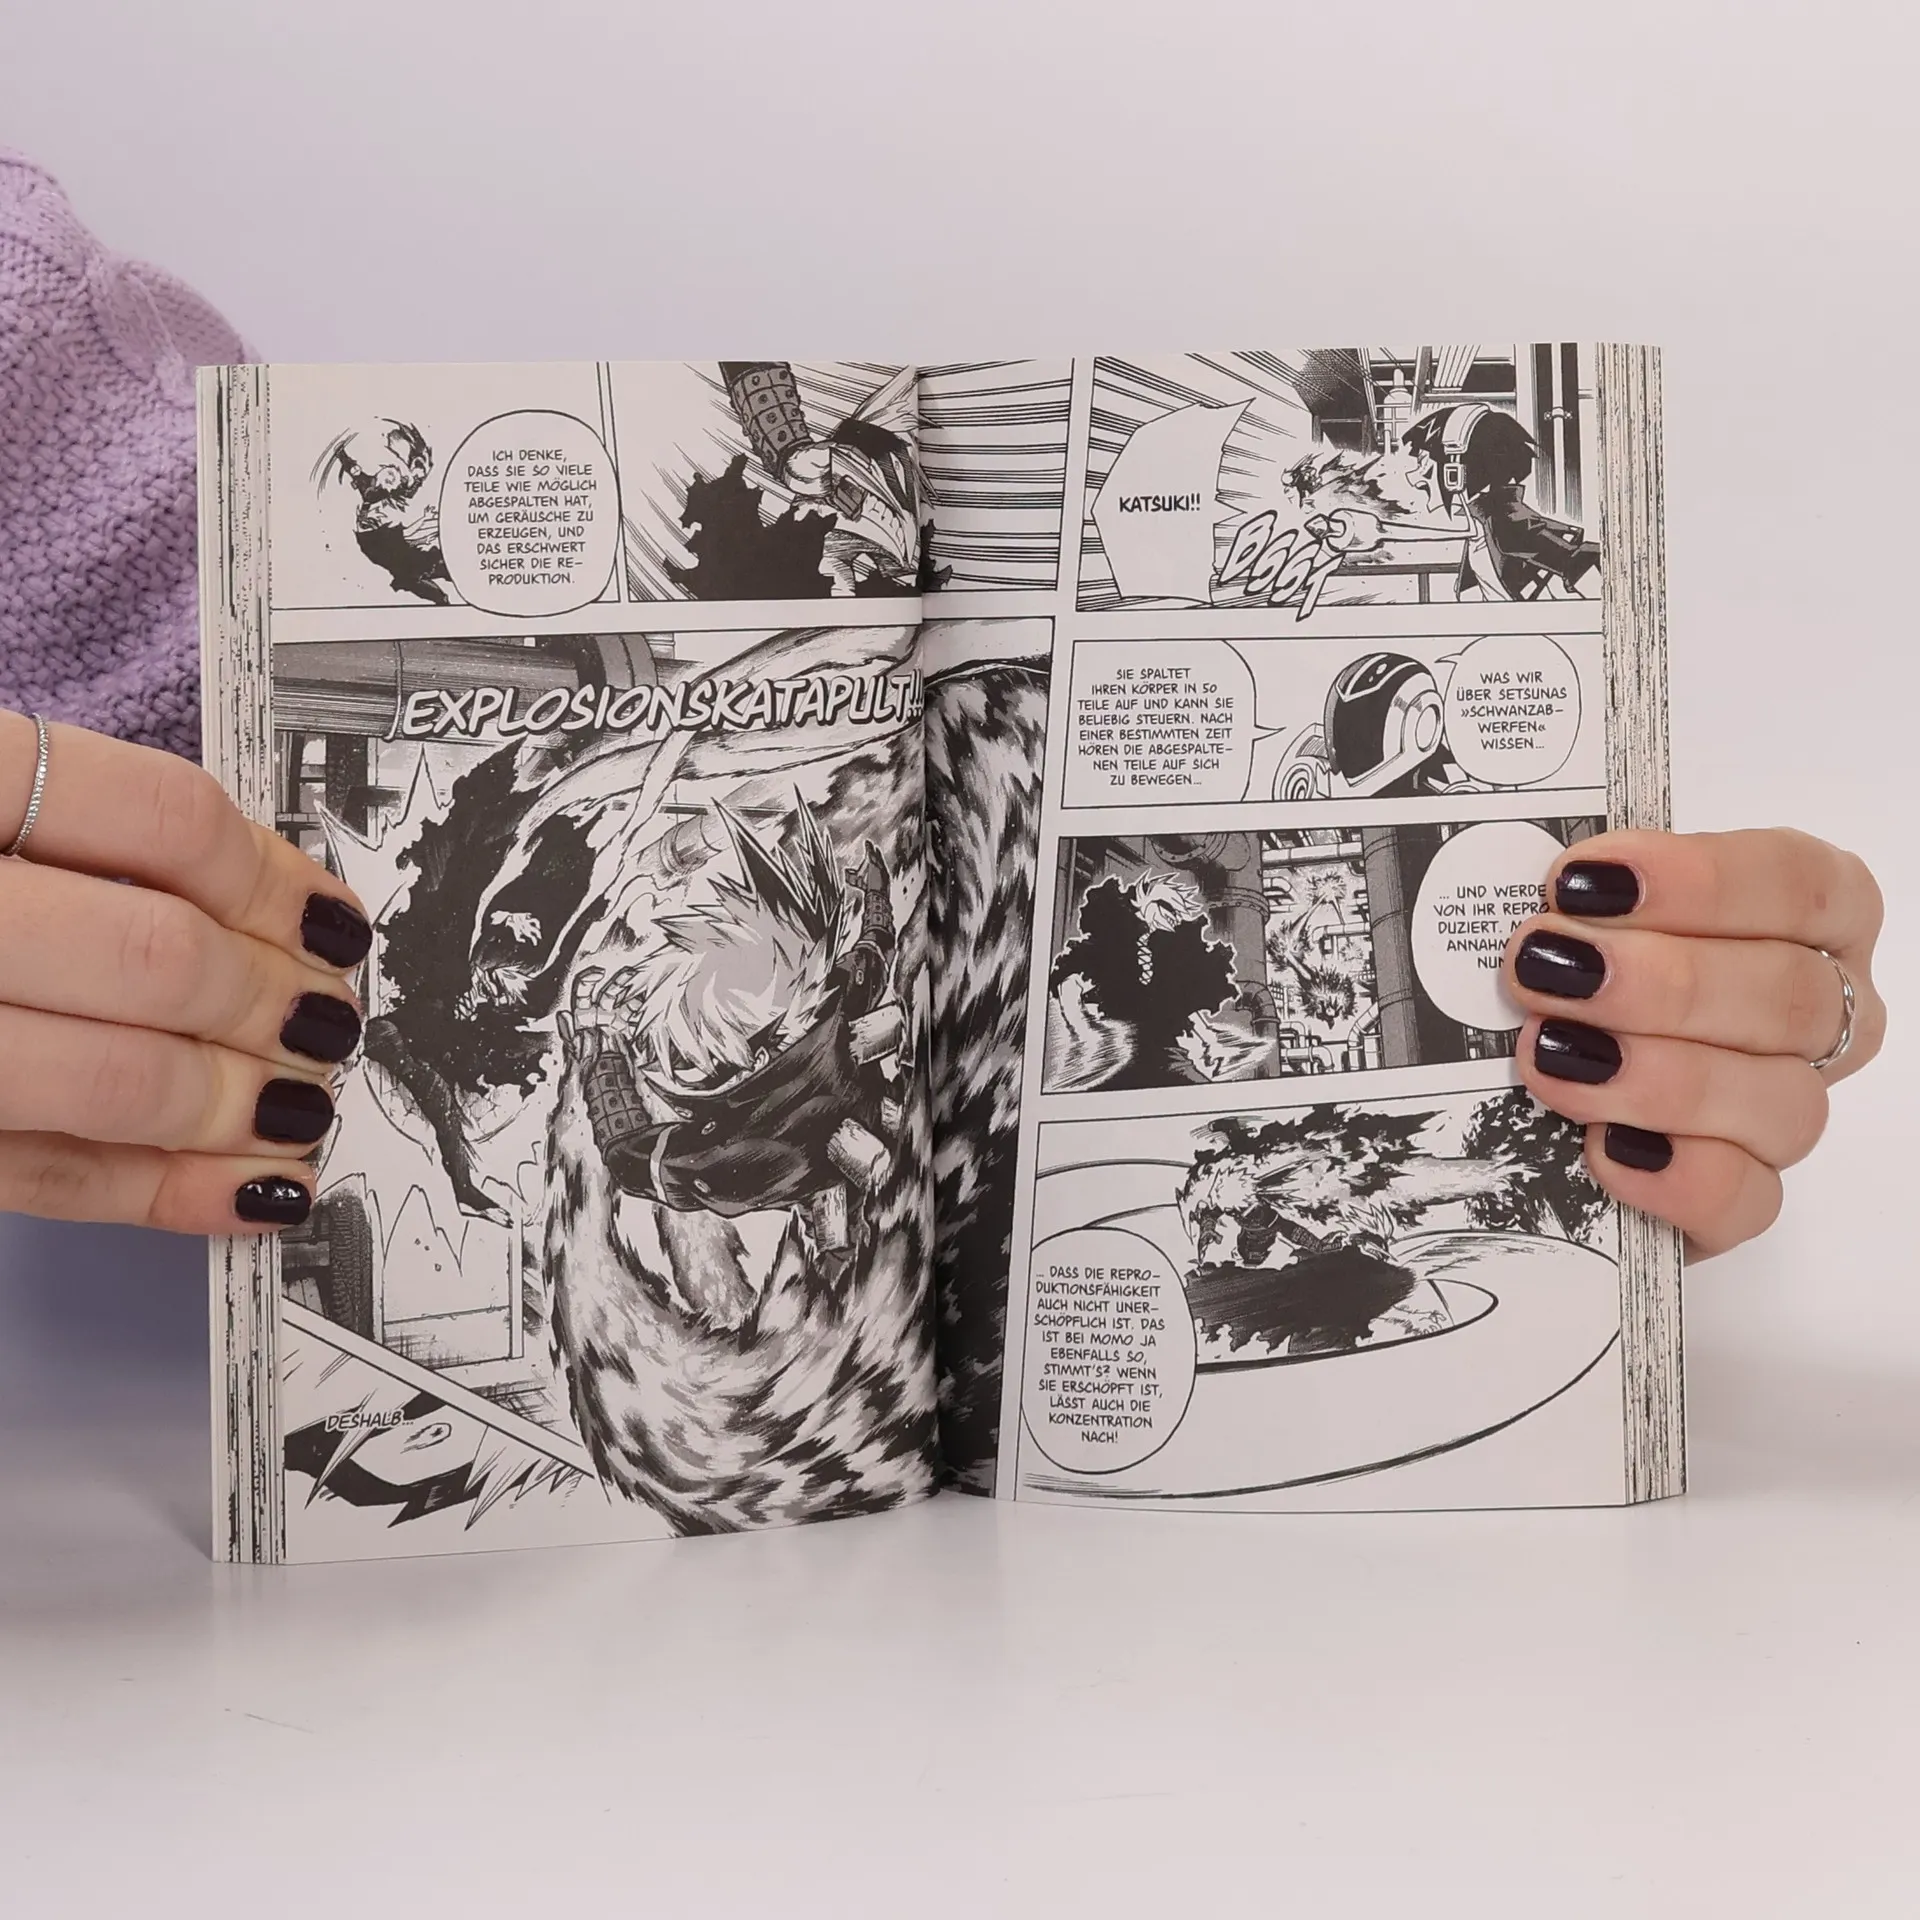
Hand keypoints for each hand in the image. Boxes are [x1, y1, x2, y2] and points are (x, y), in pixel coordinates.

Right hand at [0, 711, 372, 1233]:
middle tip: (329, 1020)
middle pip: (157, 958)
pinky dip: (171, 1193)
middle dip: (273, 1002)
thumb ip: (91, 838)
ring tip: (303, 1099)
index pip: (161, 820)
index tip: (333, 920)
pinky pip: (50, 1178)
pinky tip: (254, 1191)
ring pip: (114, 1081)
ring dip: (242, 1101)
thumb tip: (286, 909)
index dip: (275, 879)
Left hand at [1503, 828, 1885, 1258]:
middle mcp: (1812, 1013)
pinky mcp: (1739, 1199)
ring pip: (1782, 1100)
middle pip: (1792, 995)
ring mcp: (1782, 1111)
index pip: (1799, 882)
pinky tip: (1600, 1146)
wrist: (1515, 1108)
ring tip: (1551, 1055)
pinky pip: (1744, 1201)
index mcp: (1800, 918)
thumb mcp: (1568, 915)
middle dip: (1658, 981)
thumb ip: (1572, 894)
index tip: (1581, 881)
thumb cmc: (1564, 975)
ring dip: (1659, 1076)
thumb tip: (1506, 873)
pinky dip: (1672, 1176)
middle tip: (1544, 969)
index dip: (1700, 878)